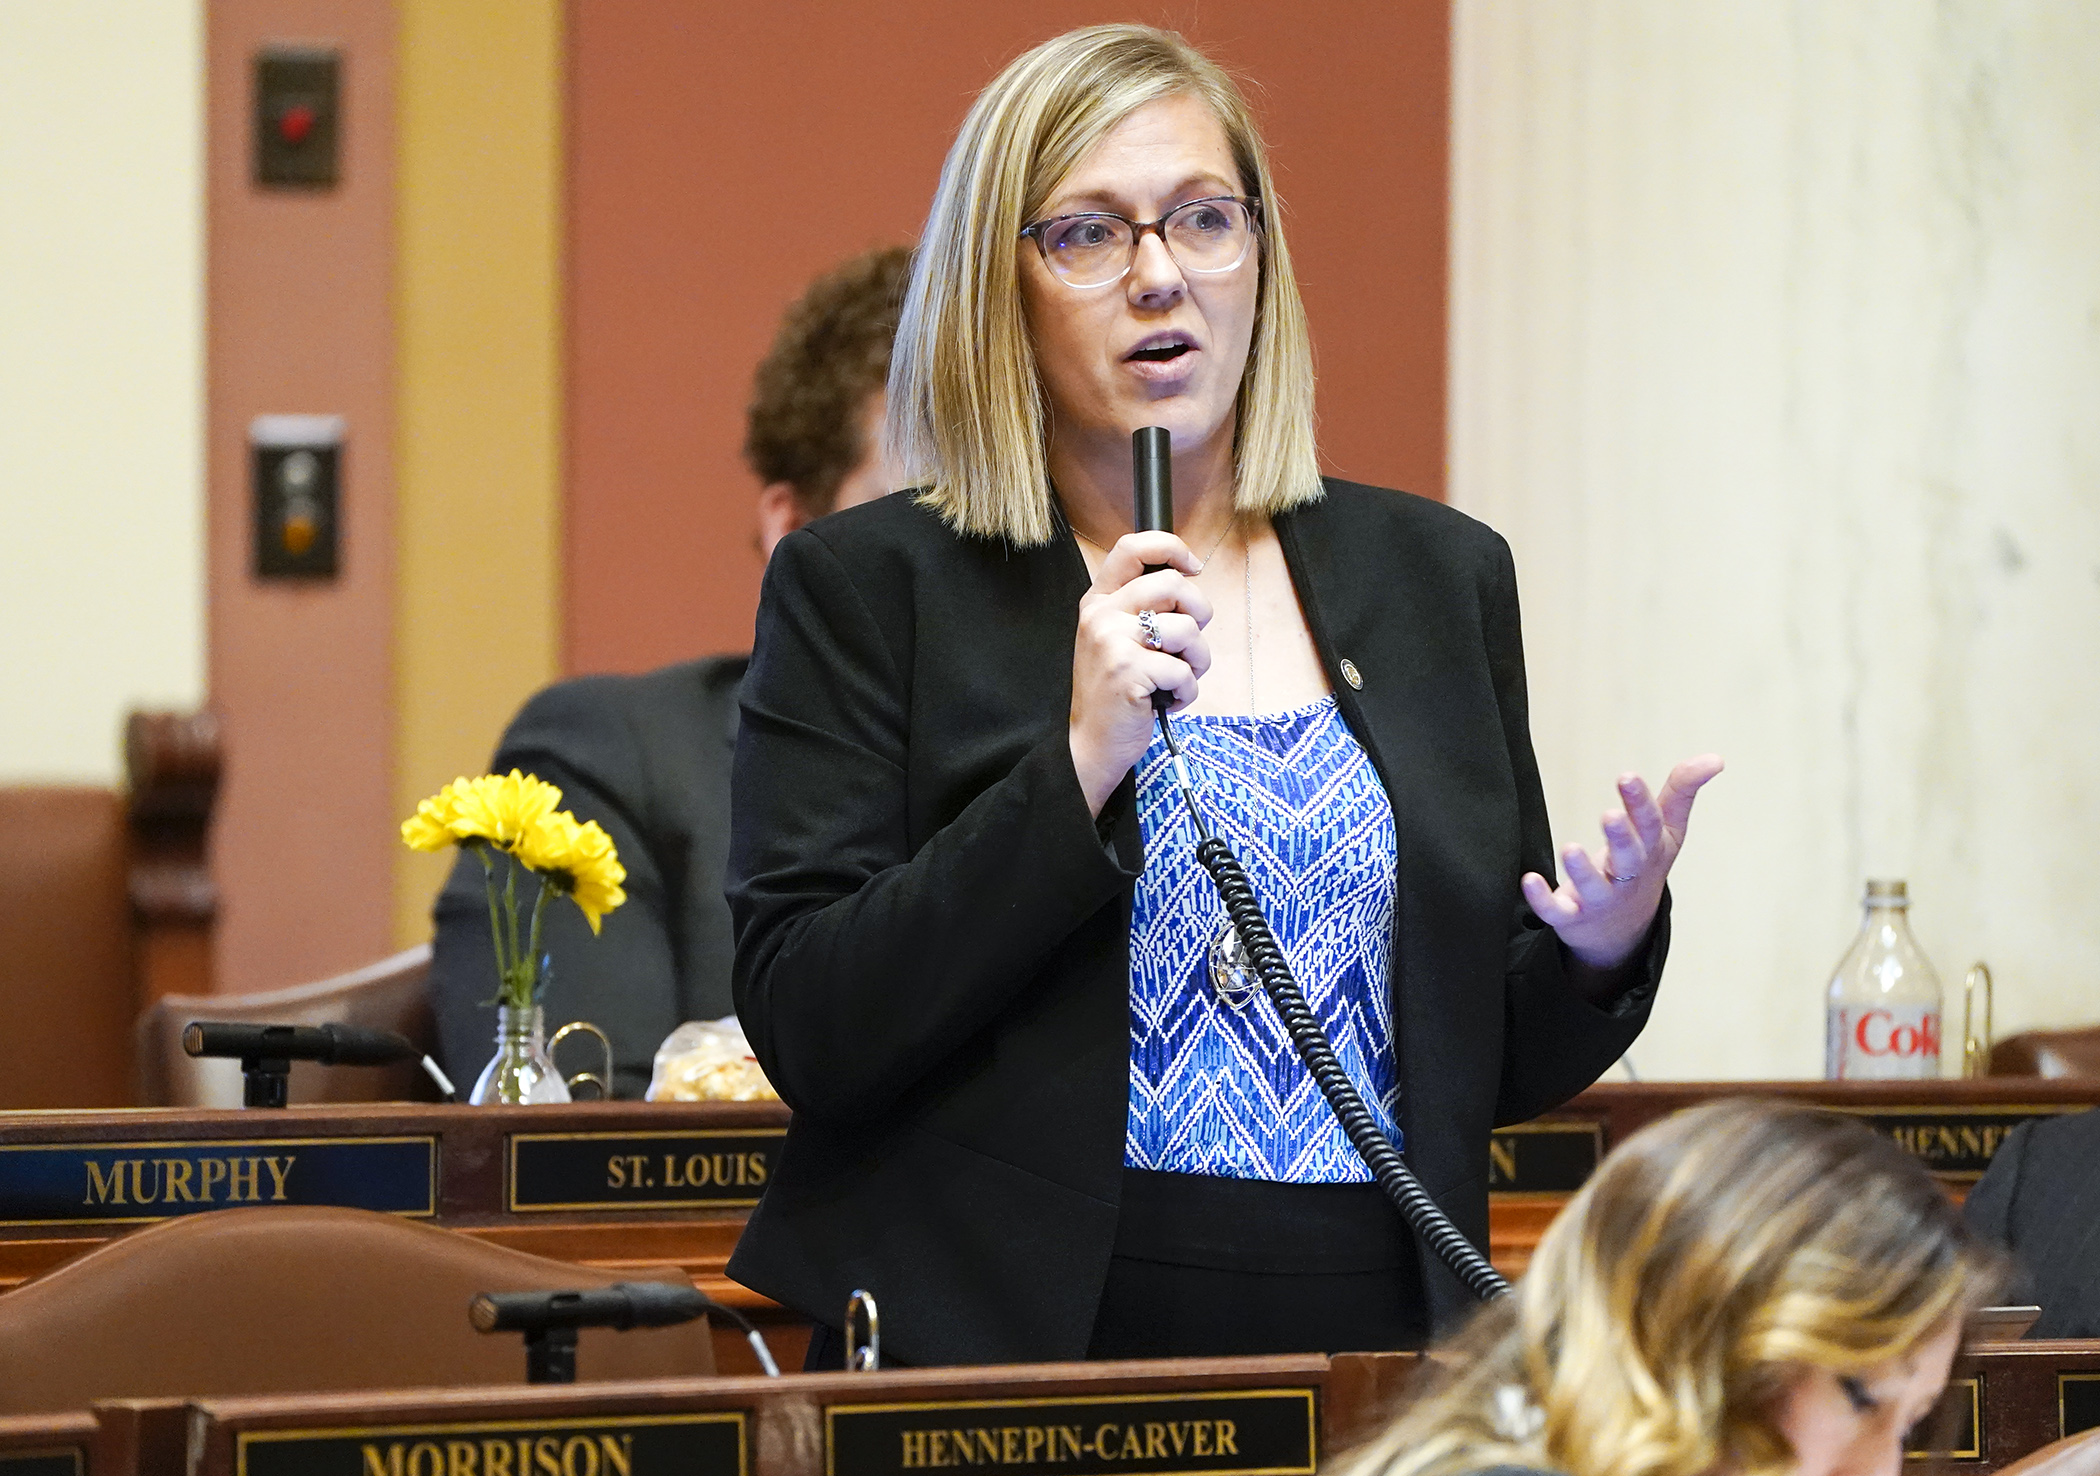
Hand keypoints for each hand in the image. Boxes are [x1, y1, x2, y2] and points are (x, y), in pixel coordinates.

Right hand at [1069, 531, 1213, 814]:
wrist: (1092, 743)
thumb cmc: (1114, 692)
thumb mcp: (1115, 640)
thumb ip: (1141, 608)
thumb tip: (1188, 580)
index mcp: (1098, 601)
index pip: (1132, 548)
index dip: (1171, 547)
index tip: (1193, 567)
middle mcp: (1102, 615)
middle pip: (1174, 585)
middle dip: (1200, 614)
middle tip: (1189, 643)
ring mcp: (1112, 641)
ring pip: (1188, 629)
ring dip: (1198, 660)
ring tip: (1178, 678)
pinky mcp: (1129, 671)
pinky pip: (1184, 671)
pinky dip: (1187, 692)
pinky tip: (1168, 701)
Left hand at [1521, 754, 1724, 972]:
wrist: (1623, 931)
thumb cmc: (1643, 866)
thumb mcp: (1666, 832)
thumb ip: (1682, 791)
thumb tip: (1715, 758)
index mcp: (1649, 851)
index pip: (1649, 825)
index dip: (1639, 802)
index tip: (1627, 776)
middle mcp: (1626, 876)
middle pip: (1627, 859)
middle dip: (1621, 838)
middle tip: (1610, 816)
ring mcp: (1599, 899)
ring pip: (1593, 887)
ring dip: (1582, 871)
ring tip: (1570, 849)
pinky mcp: (1571, 916)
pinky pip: (1556, 911)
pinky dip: (1543, 899)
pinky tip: (1529, 879)